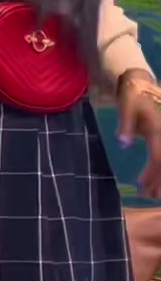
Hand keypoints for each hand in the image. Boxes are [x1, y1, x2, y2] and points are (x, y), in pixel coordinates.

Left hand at [118, 76, 160, 198]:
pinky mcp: (159, 139)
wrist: (141, 84)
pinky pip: (160, 157)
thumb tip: (123, 144)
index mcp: (158, 129)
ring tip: (151, 195)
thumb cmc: (132, 96)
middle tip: (149, 196)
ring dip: (160, 179)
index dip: (153, 173)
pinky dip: (156, 170)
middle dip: (160, 181)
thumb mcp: (126, 106)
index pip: (159, 156)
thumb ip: (125, 125)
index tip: (144, 186)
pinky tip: (148, 182)